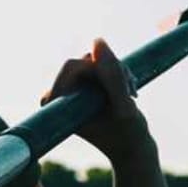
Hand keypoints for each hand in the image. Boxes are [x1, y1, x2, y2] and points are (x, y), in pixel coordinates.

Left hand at [44, 38, 153, 162]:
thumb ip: (112, 74)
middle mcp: (57, 95)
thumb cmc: (126, 133)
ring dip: (118, 71)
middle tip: (129, 91)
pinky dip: (119, 72)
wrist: (131, 147)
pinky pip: (101, 63)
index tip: (116, 92)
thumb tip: (97, 40)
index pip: (72, 66)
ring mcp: (70, 89)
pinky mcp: (83, 85)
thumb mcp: (124, 105)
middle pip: (84, 60)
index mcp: (56, 103)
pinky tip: (128, 91)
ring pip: (95, 59)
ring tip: (130, 94)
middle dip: (111, 70)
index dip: (100, 72)